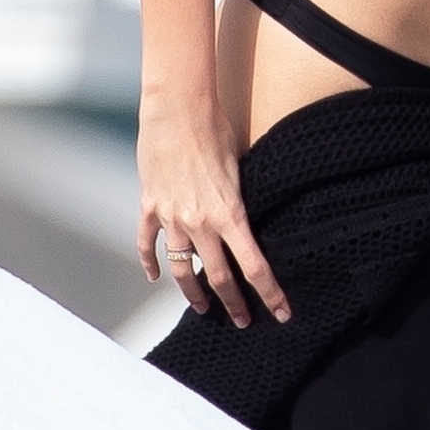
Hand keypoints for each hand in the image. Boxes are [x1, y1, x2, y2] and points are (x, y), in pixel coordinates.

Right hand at [136, 102, 289, 328]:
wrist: (177, 109)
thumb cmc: (215, 130)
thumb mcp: (240, 167)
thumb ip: (240, 200)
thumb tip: (247, 221)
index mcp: (230, 213)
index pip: (254, 266)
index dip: (270, 294)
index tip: (281, 313)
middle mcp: (200, 222)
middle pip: (219, 277)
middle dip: (233, 304)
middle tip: (243, 320)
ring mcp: (171, 217)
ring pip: (182, 268)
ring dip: (193, 292)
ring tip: (202, 307)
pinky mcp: (149, 206)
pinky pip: (148, 244)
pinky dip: (152, 264)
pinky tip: (156, 277)